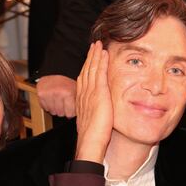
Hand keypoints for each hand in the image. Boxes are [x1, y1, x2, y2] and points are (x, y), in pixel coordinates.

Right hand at [37, 75, 76, 116]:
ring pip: (52, 111)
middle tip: (63, 102)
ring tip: (57, 100)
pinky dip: (48, 105)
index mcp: (68, 93)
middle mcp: (58, 93)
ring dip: (55, 108)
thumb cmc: (67, 84)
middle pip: (60, 114)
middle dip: (63, 110)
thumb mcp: (76, 93)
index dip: (70, 112)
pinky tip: (51, 99)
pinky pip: (44, 107)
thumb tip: (79, 119)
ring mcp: (48, 93)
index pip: (69, 114)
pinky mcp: (40, 94)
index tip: (71, 107)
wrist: (55, 72)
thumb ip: (78, 105)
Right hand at [74, 41, 112, 162]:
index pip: (84, 79)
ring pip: (92, 69)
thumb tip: (98, 114)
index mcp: (82, 100)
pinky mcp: (99, 92)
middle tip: (93, 46)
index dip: (87, 68)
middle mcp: (84, 94)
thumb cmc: (92, 137)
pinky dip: (101, 61)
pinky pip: (99, 72)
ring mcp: (90, 92)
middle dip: (90, 57)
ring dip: (95, 55)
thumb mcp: (91, 122)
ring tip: (98, 45)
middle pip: (86, 71)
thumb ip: (94, 113)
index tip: (90, 59)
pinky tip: (104, 53)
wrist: (90, 141)